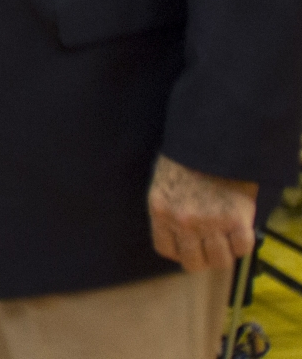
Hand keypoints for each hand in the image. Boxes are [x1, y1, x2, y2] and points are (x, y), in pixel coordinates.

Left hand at [148, 153, 256, 271]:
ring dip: (224, 251)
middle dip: (202, 256)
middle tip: (211, 245)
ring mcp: (210, 223)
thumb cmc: (187, 156)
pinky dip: (243, 243)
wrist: (213, 140)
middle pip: (193, 262)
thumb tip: (175, 231)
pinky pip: (242, 248)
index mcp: (160, 209)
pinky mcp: (236, 220)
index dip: (179, 250)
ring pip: (219, 261)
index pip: (165, 249)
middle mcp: (182, 221)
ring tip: (227, 236)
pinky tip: (240, 230)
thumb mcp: (163, 180)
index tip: (189, 245)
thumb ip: (167, 208)